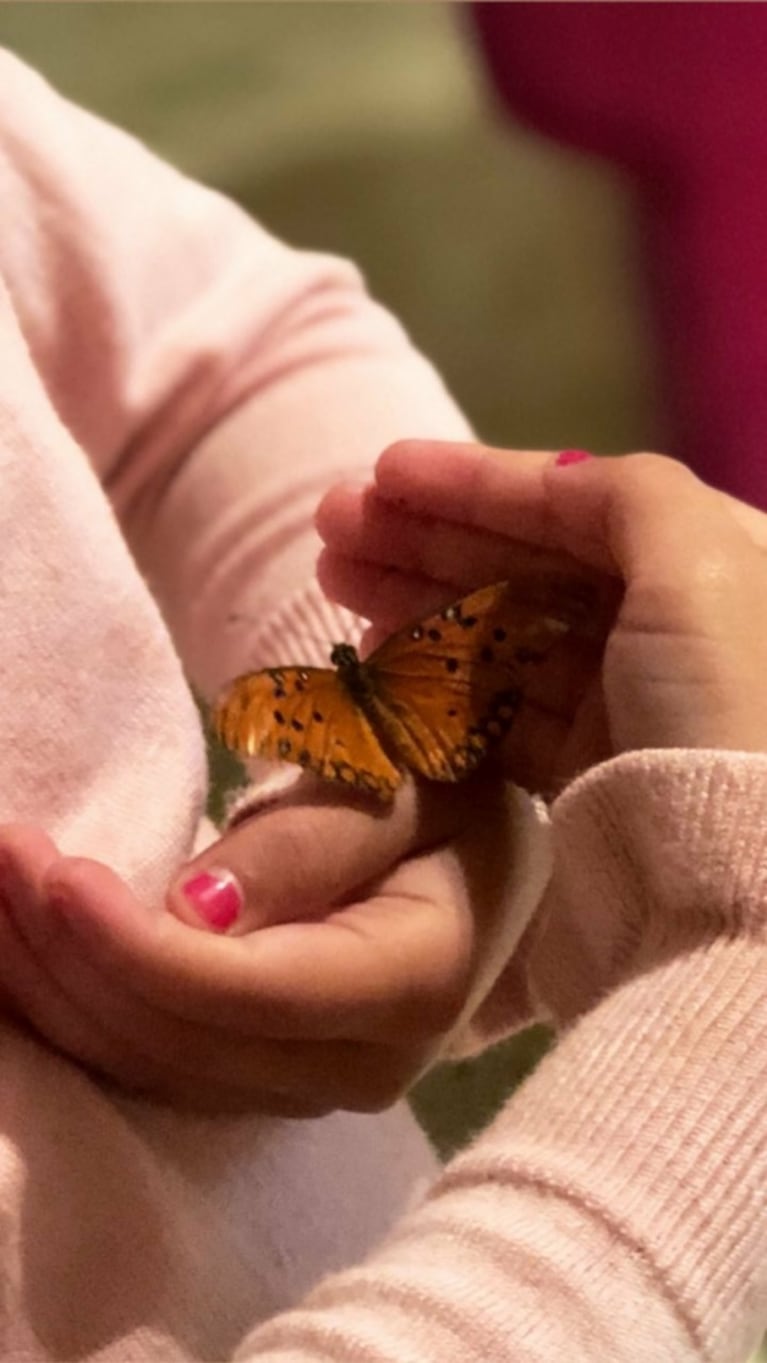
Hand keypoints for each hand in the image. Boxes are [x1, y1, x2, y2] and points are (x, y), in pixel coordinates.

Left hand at [0, 772, 541, 1113]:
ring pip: (149, 1064)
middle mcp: (361, 1065)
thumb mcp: (404, 786)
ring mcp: (306, 1089)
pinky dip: (71, 1009)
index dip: (137, 947)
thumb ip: (314, 844)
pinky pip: (147, 1065)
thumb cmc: (450, 797)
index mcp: (413, 982)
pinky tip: (17, 955)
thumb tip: (191, 912)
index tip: (53, 872)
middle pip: (182, 1039)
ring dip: (51, 983)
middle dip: (70, 954)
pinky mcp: (260, 1083)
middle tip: (2, 853)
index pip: (252, 994)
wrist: (479, 861)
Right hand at [317, 443, 766, 778]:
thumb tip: (546, 481)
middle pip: (531, 564)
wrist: (742, 883)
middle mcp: (674, 627)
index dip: (475, 481)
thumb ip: (626, 493)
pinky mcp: (592, 771)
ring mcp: (630, 702)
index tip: (380, 471)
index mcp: (717, 563)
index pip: (577, 504)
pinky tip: (379, 659)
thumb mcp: (702, 565)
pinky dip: (440, 680)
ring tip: (334, 580)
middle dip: (427, 538)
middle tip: (332, 526)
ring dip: (419, 601)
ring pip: (506, 635)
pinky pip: (502, 708)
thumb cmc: (726, 705)